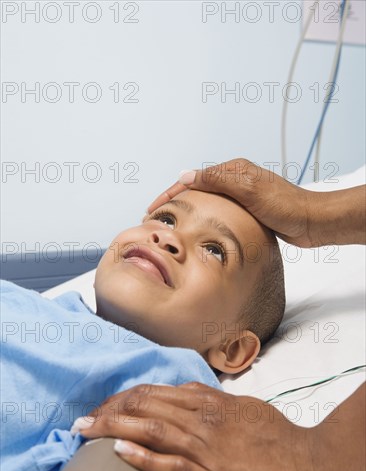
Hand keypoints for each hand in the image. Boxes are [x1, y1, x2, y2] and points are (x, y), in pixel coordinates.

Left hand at [75, 383, 322, 470]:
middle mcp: (201, 420)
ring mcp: (205, 448)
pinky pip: (172, 464)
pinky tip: (120, 450)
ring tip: (86, 430)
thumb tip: (184, 392)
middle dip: (109, 411)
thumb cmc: (272, 434)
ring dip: (114, 428)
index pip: (153, 393)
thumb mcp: (240, 405)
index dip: (122, 397)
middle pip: (145, 407)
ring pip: (152, 429)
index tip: (103, 404)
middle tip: (83, 418)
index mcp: (207, 402)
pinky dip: (144, 455)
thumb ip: (209, 398)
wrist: (302, 463)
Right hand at [147, 159, 315, 246]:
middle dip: (173, 201)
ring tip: (170, 225)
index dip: (169, 193)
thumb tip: (184, 176)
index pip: (193, 179)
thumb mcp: (248, 190)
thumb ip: (217, 181)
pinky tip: (197, 231)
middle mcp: (235, 180)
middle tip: (155, 219)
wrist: (311, 222)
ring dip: (187, 211)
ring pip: (206, 202)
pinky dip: (203, 219)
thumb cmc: (284, 206)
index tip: (151, 209)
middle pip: (196, 190)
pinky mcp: (247, 211)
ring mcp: (241, 196)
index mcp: (233, 171)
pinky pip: (218, 213)